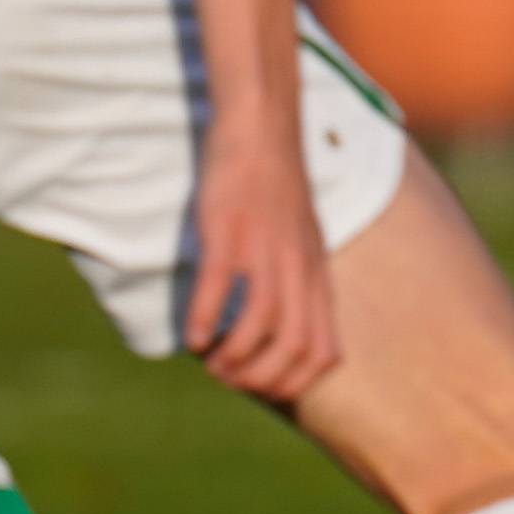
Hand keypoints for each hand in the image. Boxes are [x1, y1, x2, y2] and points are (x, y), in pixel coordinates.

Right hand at [181, 119, 340, 405]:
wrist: (265, 127)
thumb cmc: (277, 188)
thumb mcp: (304, 242)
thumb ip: (298, 284)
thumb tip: (279, 332)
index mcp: (317, 276)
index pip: (324, 353)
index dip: (293, 385)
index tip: (260, 386)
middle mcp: (298, 268)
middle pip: (296, 348)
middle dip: (260, 379)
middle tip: (229, 377)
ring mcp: (266, 249)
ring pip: (262, 324)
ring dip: (232, 357)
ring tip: (210, 361)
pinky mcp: (232, 229)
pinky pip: (221, 284)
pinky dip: (204, 319)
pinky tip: (190, 336)